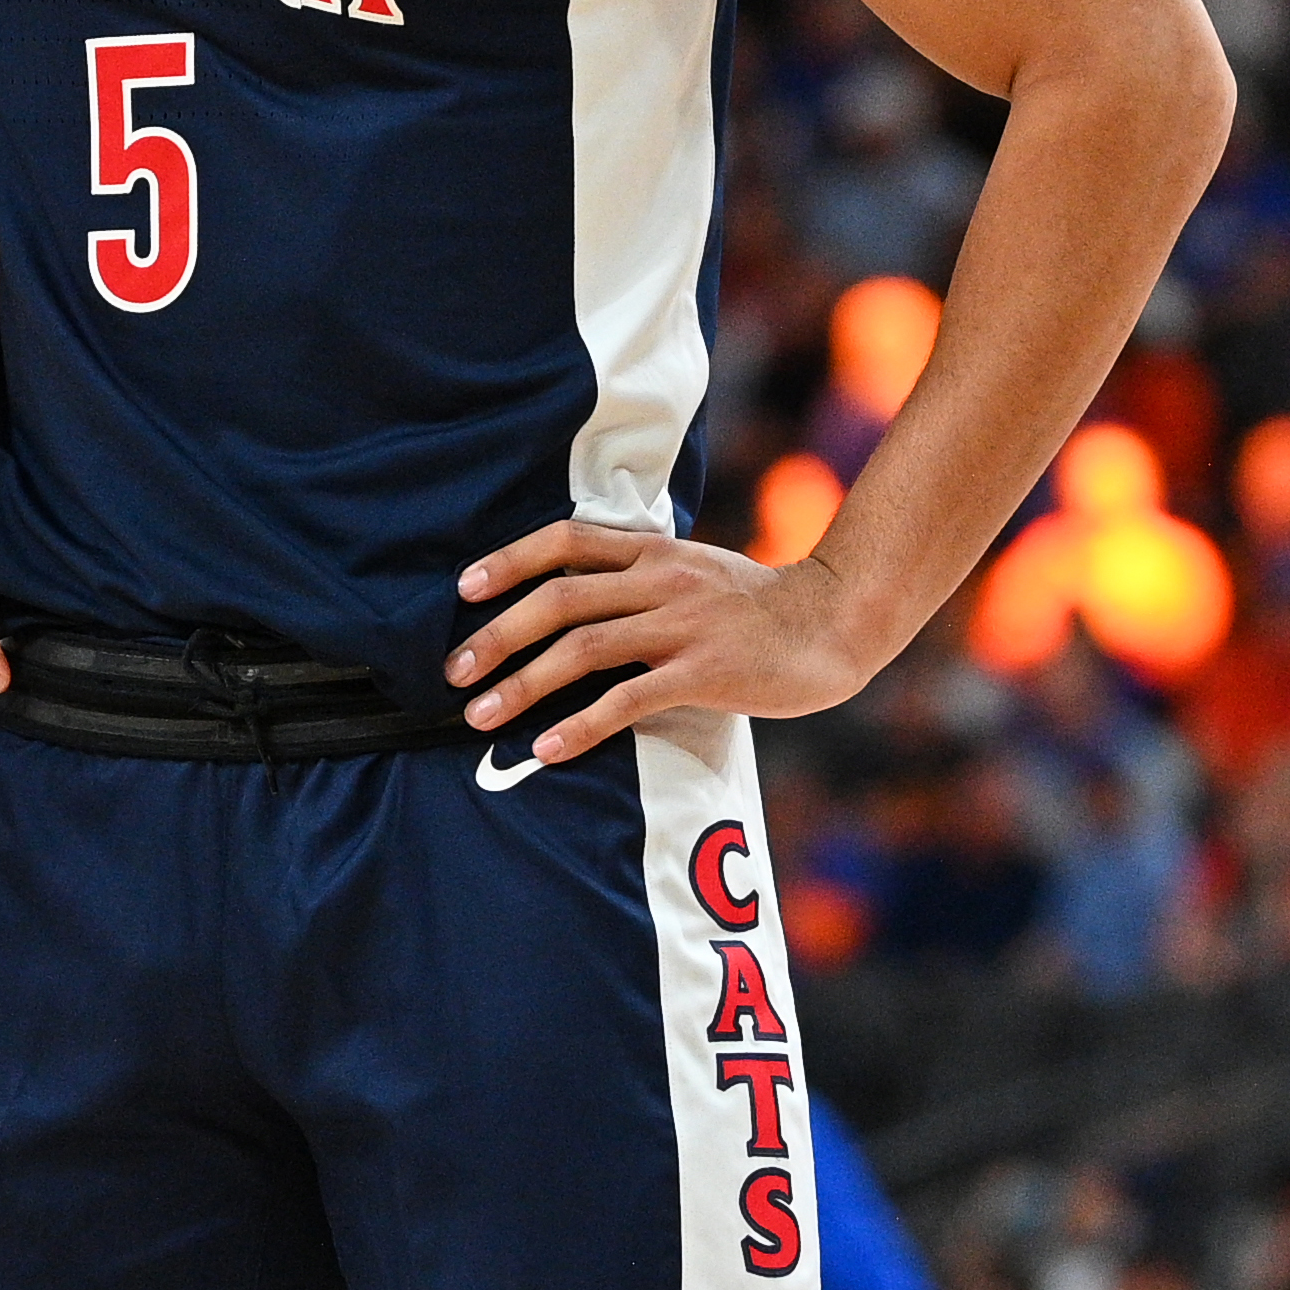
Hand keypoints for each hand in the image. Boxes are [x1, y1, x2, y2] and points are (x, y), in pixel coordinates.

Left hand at [449, 523, 880, 764]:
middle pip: (559, 598)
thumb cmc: (758, 608)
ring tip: (479, 717)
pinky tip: (547, 749)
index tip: (464, 589)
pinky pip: (628, 698)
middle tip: (453, 672)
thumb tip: (574, 601)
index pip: (564, 541)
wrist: (836, 621)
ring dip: (523, 684)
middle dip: (497, 635)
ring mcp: (682, 624)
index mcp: (653, 551)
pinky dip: (581, 724)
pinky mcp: (704, 671)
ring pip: (583, 648)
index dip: (509, 561)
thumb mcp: (694, 572)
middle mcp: (660, 579)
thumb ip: (640, 578)